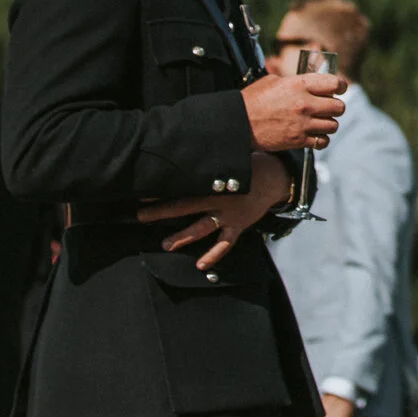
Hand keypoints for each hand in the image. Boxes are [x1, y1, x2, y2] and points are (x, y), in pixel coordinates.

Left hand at [138, 153, 287, 269]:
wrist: (275, 179)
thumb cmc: (248, 166)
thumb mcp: (229, 158)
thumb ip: (211, 161)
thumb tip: (188, 151)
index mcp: (214, 181)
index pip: (184, 184)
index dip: (164, 188)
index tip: (144, 191)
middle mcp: (218, 199)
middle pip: (186, 205)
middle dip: (162, 211)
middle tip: (142, 215)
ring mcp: (228, 214)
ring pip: (202, 227)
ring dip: (183, 236)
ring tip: (166, 245)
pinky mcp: (237, 226)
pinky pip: (224, 244)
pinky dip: (213, 255)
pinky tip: (201, 265)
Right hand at [242, 70, 344, 152]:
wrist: (239, 122)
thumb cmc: (254, 99)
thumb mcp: (274, 81)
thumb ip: (296, 81)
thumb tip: (311, 81)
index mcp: (299, 85)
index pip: (334, 83)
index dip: (340, 85)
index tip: (338, 88)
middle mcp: (305, 104)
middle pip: (339, 107)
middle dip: (336, 106)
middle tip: (327, 107)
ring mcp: (303, 124)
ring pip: (333, 125)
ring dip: (329, 123)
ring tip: (319, 121)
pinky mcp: (298, 140)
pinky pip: (322, 141)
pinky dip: (321, 139)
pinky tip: (314, 134)